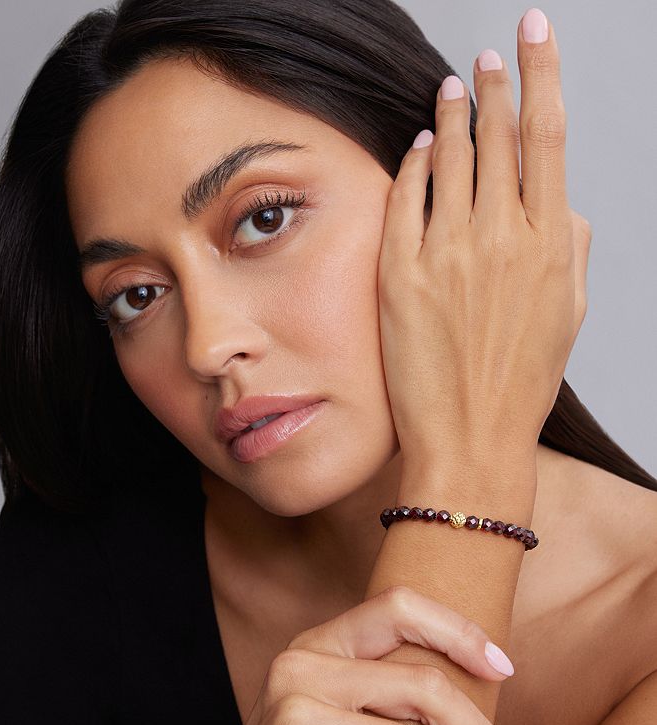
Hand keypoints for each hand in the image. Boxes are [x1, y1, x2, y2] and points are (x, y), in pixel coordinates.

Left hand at [377, 10, 590, 466]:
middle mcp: (499, 238)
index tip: (533, 35)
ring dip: (451, 116)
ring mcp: (445, 254)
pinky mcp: (400, 274)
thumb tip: (558, 198)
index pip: (546, 135)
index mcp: (550, 244)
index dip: (540, 74)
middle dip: (493, 86)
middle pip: (496, 137)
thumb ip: (569, 246)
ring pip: (450, 159)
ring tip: (450, 89)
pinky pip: (405, 201)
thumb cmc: (522, 382)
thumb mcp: (567, 313)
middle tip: (486, 59)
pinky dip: (413, 167)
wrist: (470, 439)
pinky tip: (419, 148)